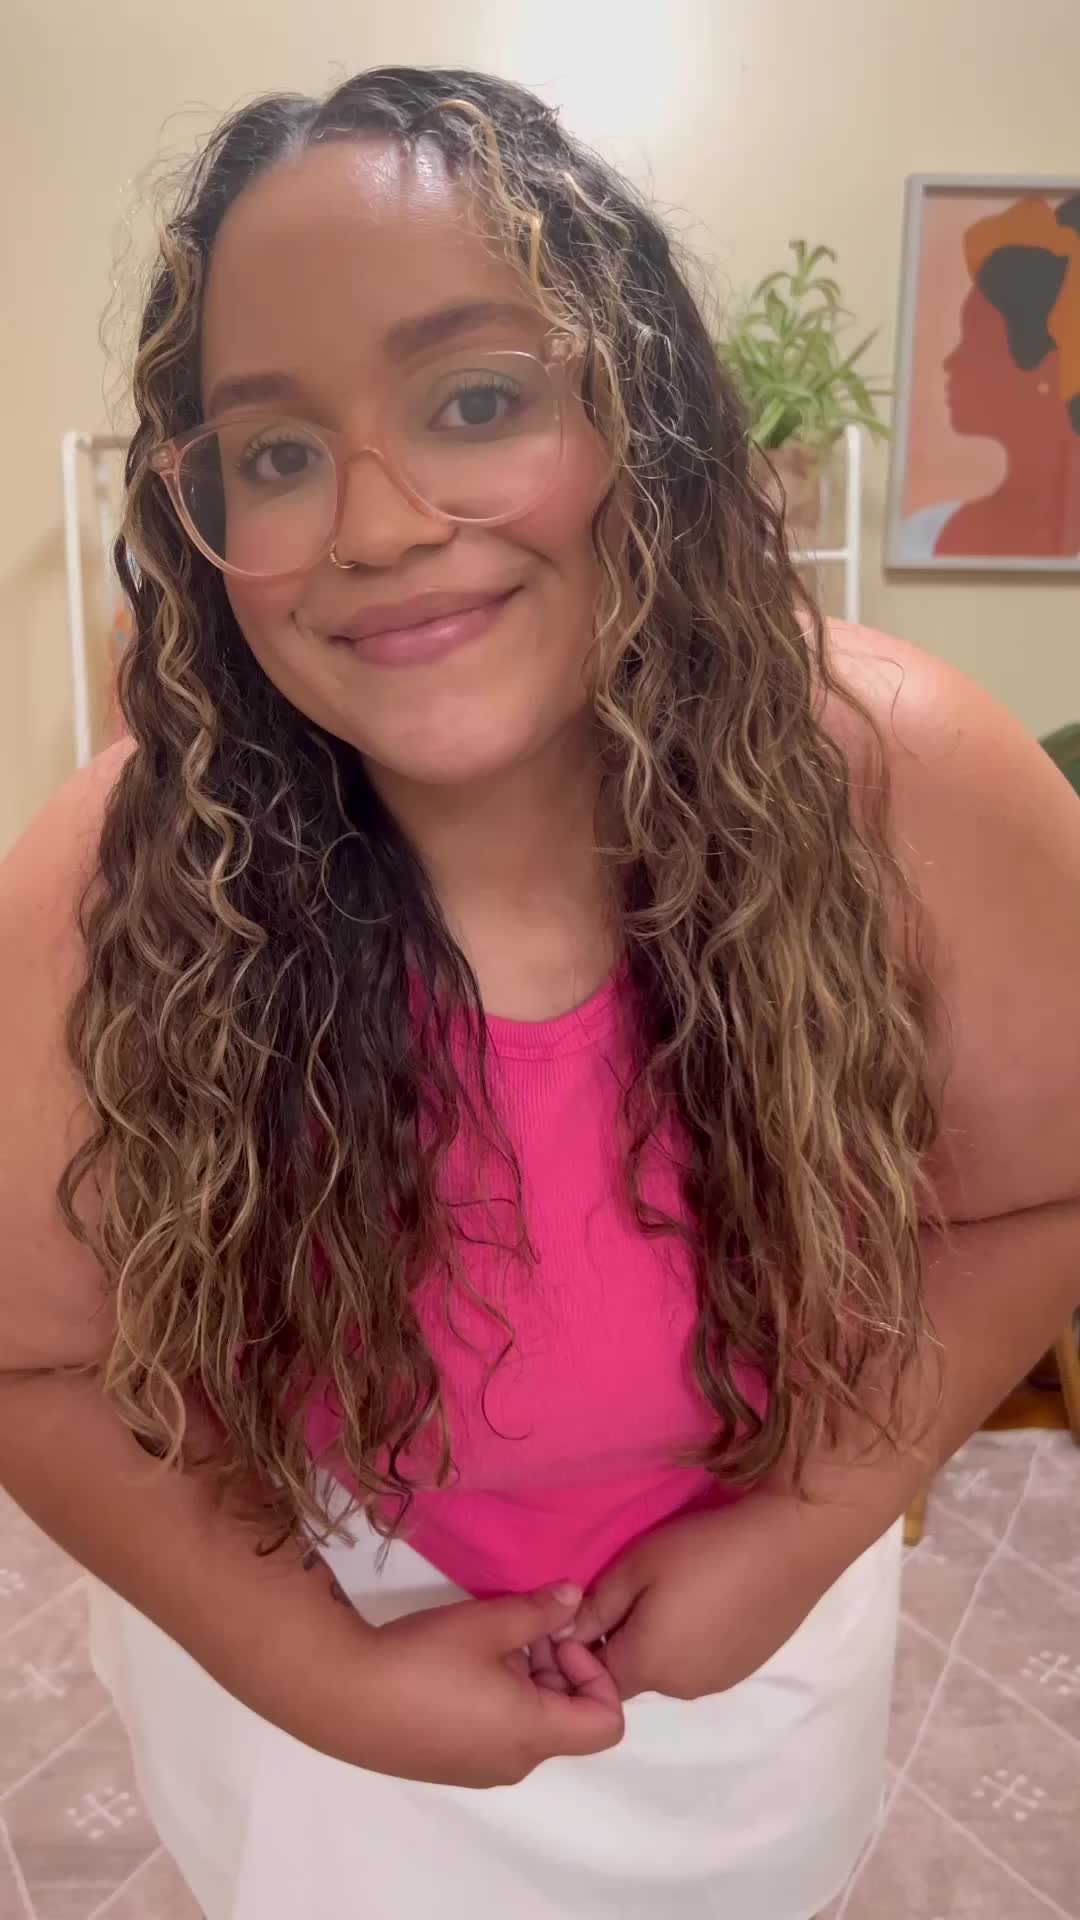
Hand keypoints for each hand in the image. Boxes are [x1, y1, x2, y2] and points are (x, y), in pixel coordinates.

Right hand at [364, 1582, 623, 1786]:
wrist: (342, 1697)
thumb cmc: (423, 1660)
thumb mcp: (487, 1623)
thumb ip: (540, 1611)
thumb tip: (575, 1596)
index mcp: (534, 1735)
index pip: (607, 1723)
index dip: (596, 1675)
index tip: (558, 1640)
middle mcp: (515, 1763)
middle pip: (567, 1720)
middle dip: (556, 1669)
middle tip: (520, 1629)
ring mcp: (479, 1769)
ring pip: (529, 1724)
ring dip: (524, 1681)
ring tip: (486, 1641)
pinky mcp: (449, 1765)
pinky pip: (496, 1734)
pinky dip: (496, 1699)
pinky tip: (457, 1665)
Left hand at [568, 1497, 836, 1701]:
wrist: (789, 1546)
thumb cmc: (704, 1550)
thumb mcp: (637, 1565)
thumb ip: (597, 1607)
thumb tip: (563, 1636)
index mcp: (648, 1666)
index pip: (596, 1680)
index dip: (584, 1650)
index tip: (591, 1607)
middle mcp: (681, 1688)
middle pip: (633, 1675)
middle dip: (622, 1642)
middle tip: (633, 1590)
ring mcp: (718, 1681)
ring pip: (668, 1670)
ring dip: (659, 1642)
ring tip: (673, 1591)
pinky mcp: (746, 1668)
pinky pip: (700, 1663)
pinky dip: (692, 1641)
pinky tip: (707, 1602)